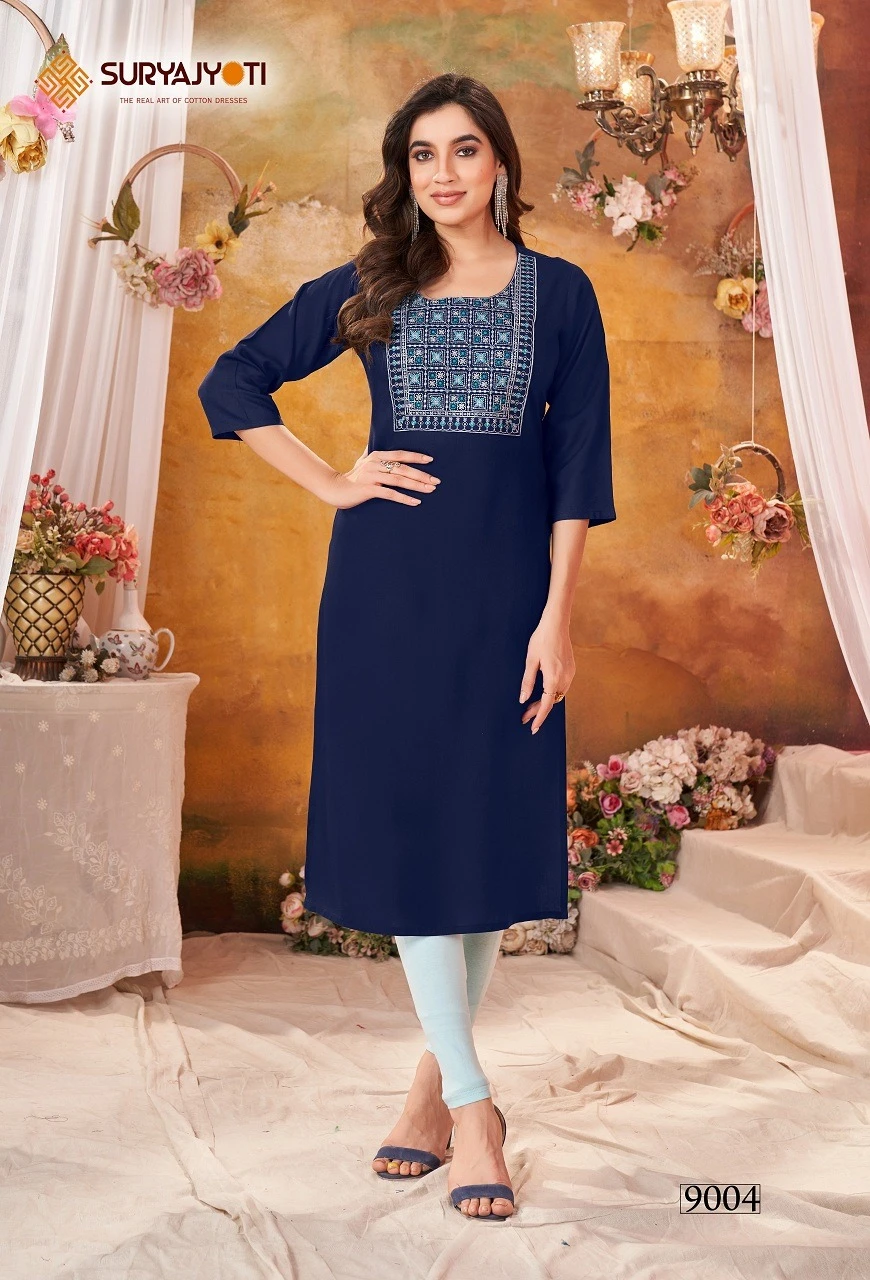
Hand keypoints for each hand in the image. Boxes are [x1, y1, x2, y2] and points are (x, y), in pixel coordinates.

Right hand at [326, 449, 440, 508]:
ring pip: (399, 480)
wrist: (335, 489)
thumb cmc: (352, 476)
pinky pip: (390, 493)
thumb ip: (370, 453)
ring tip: (430, 490)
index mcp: (376, 456)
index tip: (431, 460)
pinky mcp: (368, 489)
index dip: (416, 457)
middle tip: (436, 481)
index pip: (400, 454)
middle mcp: (375, 464)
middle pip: (403, 468)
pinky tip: (415, 502)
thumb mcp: (362, 461)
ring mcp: (371, 476)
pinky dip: (404, 498)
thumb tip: (373, 442)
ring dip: (417, 485)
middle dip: (421, 475)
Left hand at [518, 613, 574, 733]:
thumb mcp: (531, 661)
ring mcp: (570, 674)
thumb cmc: (541, 639)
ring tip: (530, 707)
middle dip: (538, 711)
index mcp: (553, 677)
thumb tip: (522, 699)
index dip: (539, 717)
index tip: (533, 728)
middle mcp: (565, 678)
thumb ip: (527, 682)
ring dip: (545, 702)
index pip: (546, 704)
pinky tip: (542, 693)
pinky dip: (552, 693)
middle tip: (524, 718)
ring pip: (558, 695)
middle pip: (552, 701)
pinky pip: (562, 687)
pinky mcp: (571, 669)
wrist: (557, 624)